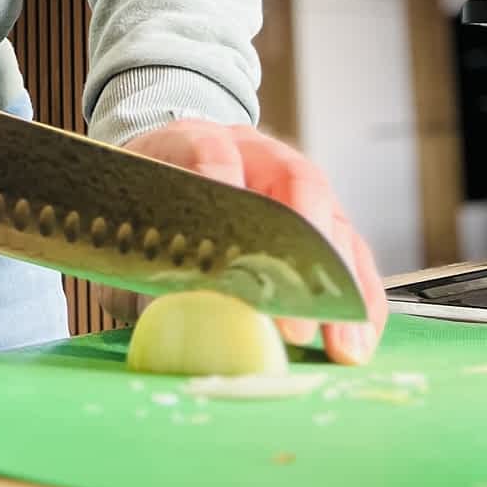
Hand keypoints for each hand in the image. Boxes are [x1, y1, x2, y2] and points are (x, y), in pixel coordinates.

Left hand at [101, 121, 387, 365]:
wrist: (166, 173)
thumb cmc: (146, 209)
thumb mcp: (130, 233)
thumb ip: (151, 271)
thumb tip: (185, 318)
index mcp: (194, 140)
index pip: (210, 150)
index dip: (221, 185)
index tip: (226, 241)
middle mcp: (255, 152)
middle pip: (294, 181)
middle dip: (300, 251)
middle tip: (293, 320)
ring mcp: (296, 183)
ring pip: (333, 219)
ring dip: (340, 285)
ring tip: (340, 345)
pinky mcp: (322, 219)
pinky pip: (351, 252)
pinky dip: (357, 298)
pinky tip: (355, 340)